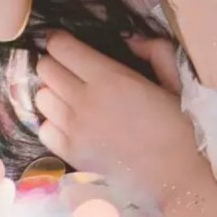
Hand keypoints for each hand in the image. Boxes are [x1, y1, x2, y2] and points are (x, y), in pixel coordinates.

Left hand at [35, 31, 210, 207]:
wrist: (176, 178)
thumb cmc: (175, 127)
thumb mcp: (172, 82)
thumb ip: (155, 52)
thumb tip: (131, 39)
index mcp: (110, 78)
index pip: (60, 48)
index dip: (57, 40)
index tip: (61, 41)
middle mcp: (85, 101)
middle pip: (44, 69)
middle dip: (53, 64)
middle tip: (67, 70)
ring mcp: (75, 128)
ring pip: (40, 97)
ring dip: (51, 93)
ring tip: (68, 98)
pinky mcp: (70, 153)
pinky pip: (43, 128)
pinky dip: (51, 123)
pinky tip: (68, 124)